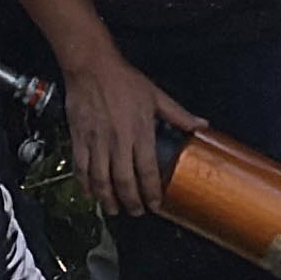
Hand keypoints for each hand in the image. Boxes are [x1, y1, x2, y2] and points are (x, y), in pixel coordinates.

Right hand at [63, 57, 204, 216]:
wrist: (92, 67)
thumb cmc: (124, 81)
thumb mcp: (156, 96)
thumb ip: (178, 115)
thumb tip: (201, 125)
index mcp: (140, 131)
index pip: (147, 171)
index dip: (151, 193)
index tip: (155, 204)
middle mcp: (118, 140)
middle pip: (123, 181)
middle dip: (130, 202)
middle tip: (136, 212)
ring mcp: (96, 141)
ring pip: (100, 179)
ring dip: (107, 199)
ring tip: (113, 209)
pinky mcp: (79, 138)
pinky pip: (81, 168)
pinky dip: (85, 185)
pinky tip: (90, 193)